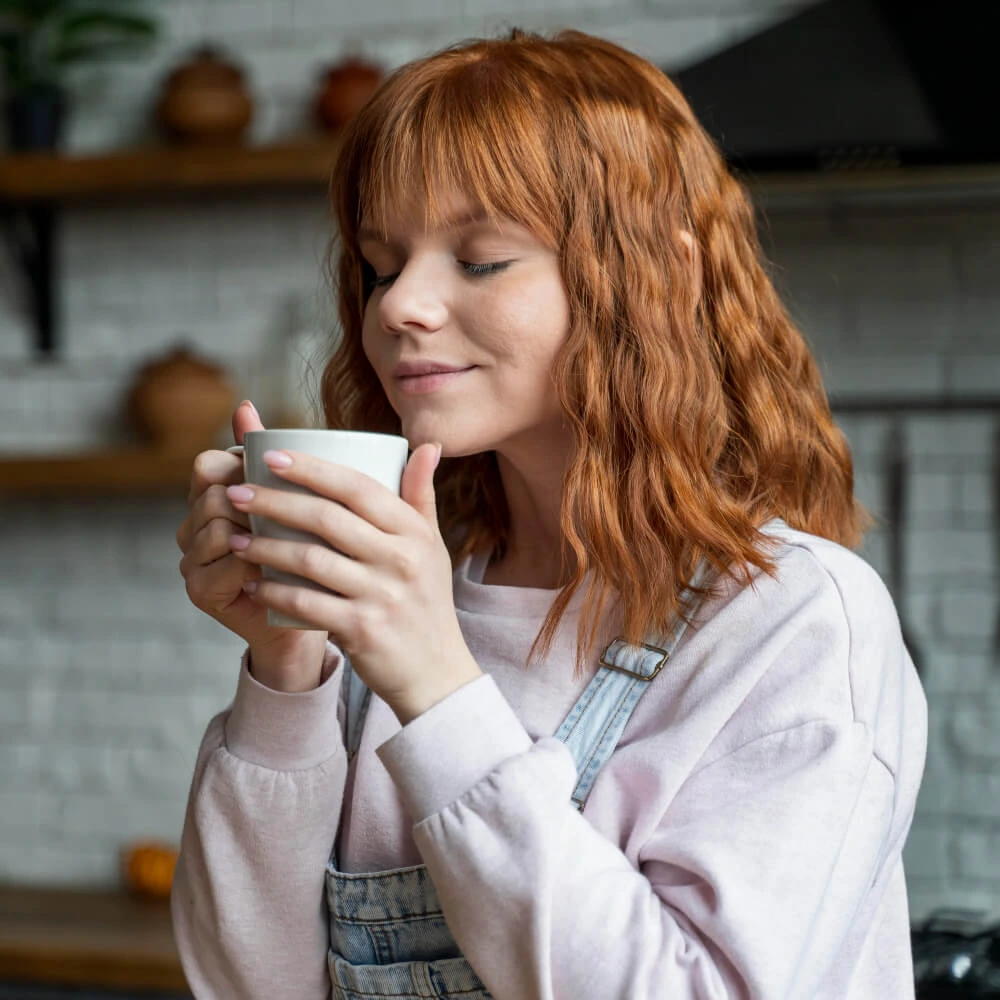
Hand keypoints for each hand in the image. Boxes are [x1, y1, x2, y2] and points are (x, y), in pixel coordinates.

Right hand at [176, 401, 328, 690]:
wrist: (315, 612)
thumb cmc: (307, 549)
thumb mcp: (295, 498)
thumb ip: (269, 456)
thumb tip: (243, 404)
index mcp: (210, 498)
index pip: (207, 465)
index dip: (240, 468)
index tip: (278, 480)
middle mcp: (192, 527)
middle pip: (213, 494)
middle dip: (254, 503)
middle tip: (293, 518)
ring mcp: (191, 560)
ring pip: (217, 526)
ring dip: (257, 532)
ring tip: (289, 542)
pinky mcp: (200, 591)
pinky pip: (224, 562)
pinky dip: (254, 562)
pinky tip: (277, 567)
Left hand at [224, 441, 481, 723]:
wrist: (436, 672)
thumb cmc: (427, 600)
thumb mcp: (432, 546)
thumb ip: (421, 496)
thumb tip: (427, 445)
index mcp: (413, 531)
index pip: (358, 487)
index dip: (312, 469)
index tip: (271, 456)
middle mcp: (400, 559)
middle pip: (327, 518)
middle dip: (275, 501)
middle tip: (236, 491)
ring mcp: (381, 595)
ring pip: (311, 560)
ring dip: (266, 546)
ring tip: (236, 538)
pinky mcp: (362, 629)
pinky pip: (307, 603)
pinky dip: (275, 591)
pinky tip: (253, 583)